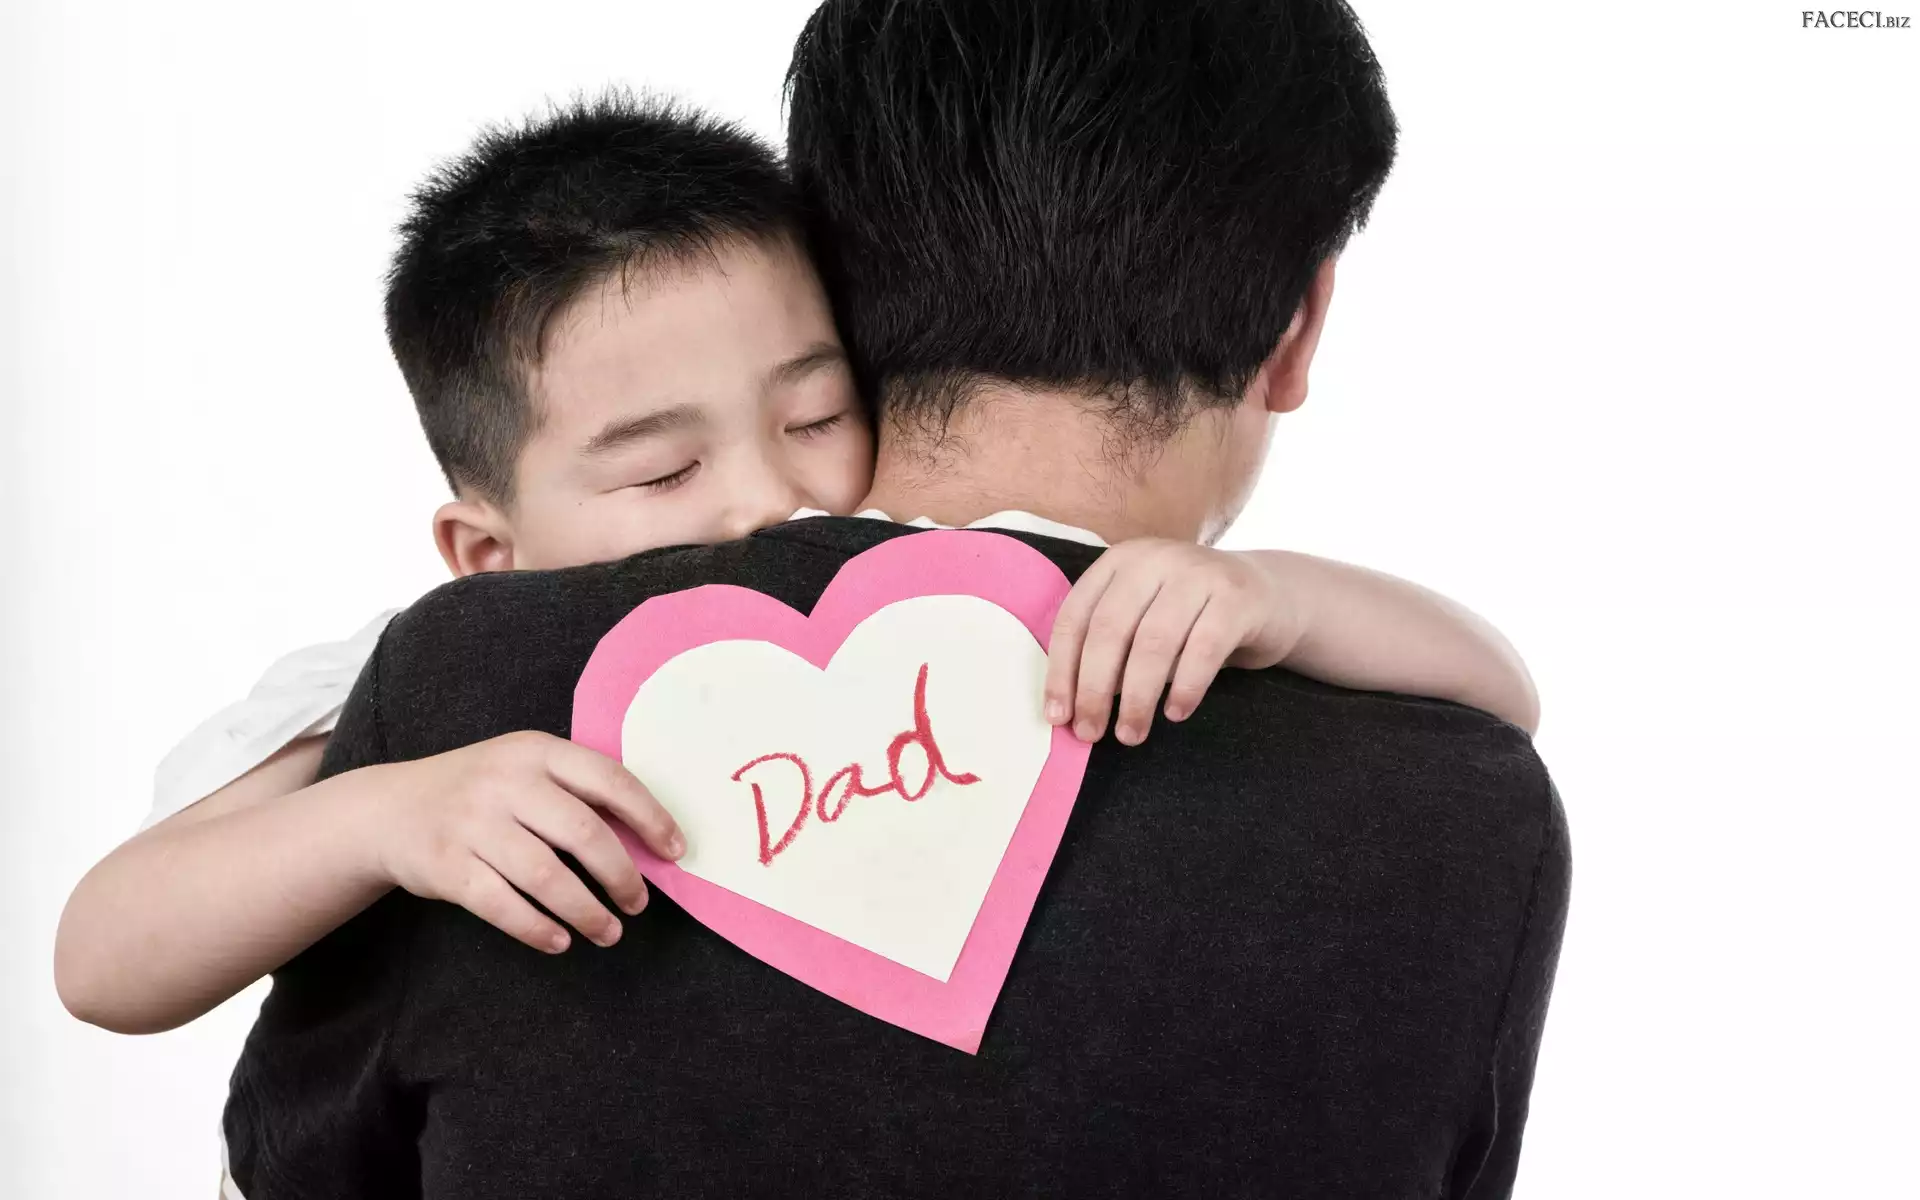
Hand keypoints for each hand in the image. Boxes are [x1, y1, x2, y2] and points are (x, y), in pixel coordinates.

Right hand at [366, 731, 683, 953]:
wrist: (389, 810)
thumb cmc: (478, 791)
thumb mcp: (523, 768)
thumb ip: (574, 790)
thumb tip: (645, 837)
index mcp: (537, 751)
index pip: (610, 780)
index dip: (651, 817)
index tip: (675, 850)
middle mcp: (505, 782)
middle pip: (584, 833)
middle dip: (622, 875)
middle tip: (638, 903)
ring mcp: (473, 824)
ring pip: (546, 877)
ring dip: (586, 912)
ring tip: (608, 932)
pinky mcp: (447, 866)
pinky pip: (503, 906)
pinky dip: (537, 929)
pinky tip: (559, 941)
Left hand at [1044, 540, 1305, 745]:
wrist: (1270, 597)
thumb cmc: (1192, 619)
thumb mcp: (1145, 619)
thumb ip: (1111, 651)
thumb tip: (1073, 710)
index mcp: (1120, 563)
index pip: (1076, 618)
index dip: (1062, 671)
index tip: (1059, 717)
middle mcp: (1155, 559)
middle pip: (1110, 630)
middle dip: (1094, 688)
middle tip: (1091, 733)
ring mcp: (1198, 572)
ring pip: (1154, 642)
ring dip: (1138, 697)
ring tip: (1131, 734)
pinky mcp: (1236, 596)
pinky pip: (1203, 649)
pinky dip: (1185, 687)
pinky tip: (1176, 713)